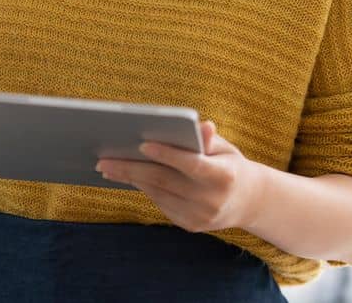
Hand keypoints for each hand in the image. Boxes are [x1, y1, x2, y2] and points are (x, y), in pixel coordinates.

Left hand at [96, 120, 257, 233]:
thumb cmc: (229, 165)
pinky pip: (161, 203)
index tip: (142, 144)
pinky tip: (128, 177)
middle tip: (103, 160)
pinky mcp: (190, 225)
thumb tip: (200, 125)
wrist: (247, 202)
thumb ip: (208, 139)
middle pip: (165, 181)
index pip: (191, 164)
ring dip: (130, 179)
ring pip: (158, 193)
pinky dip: (143, 188)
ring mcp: (200, 216)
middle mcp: (211, 200)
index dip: (168, 154)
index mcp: (223, 176)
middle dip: (131, 169)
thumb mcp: (225, 149)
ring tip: (107, 166)